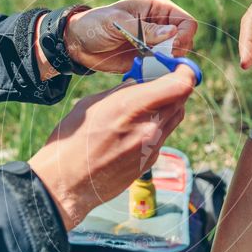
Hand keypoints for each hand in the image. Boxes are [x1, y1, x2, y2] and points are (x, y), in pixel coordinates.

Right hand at [29, 66, 196, 229]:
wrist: (67, 183)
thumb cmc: (72, 142)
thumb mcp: (92, 104)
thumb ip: (121, 92)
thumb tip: (138, 84)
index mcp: (132, 107)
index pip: (180, 86)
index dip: (185, 73)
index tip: (178, 68)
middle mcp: (148, 128)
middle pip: (181, 101)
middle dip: (174, 88)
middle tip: (160, 83)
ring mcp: (151, 148)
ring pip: (173, 119)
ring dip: (166, 107)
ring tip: (144, 106)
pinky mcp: (149, 162)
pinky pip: (162, 137)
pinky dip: (155, 127)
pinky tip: (132, 130)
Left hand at [65, 0, 197, 72]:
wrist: (78, 44)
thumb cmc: (95, 24)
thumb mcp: (118, 23)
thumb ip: (145, 30)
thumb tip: (172, 33)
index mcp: (158, 9)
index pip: (187, 22)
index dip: (184, 36)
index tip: (171, 49)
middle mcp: (161, 26)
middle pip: (185, 42)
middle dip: (177, 54)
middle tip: (159, 62)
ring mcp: (155, 45)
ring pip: (176, 59)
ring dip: (168, 66)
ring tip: (150, 68)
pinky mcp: (147, 61)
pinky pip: (162, 70)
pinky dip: (158, 75)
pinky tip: (146, 75)